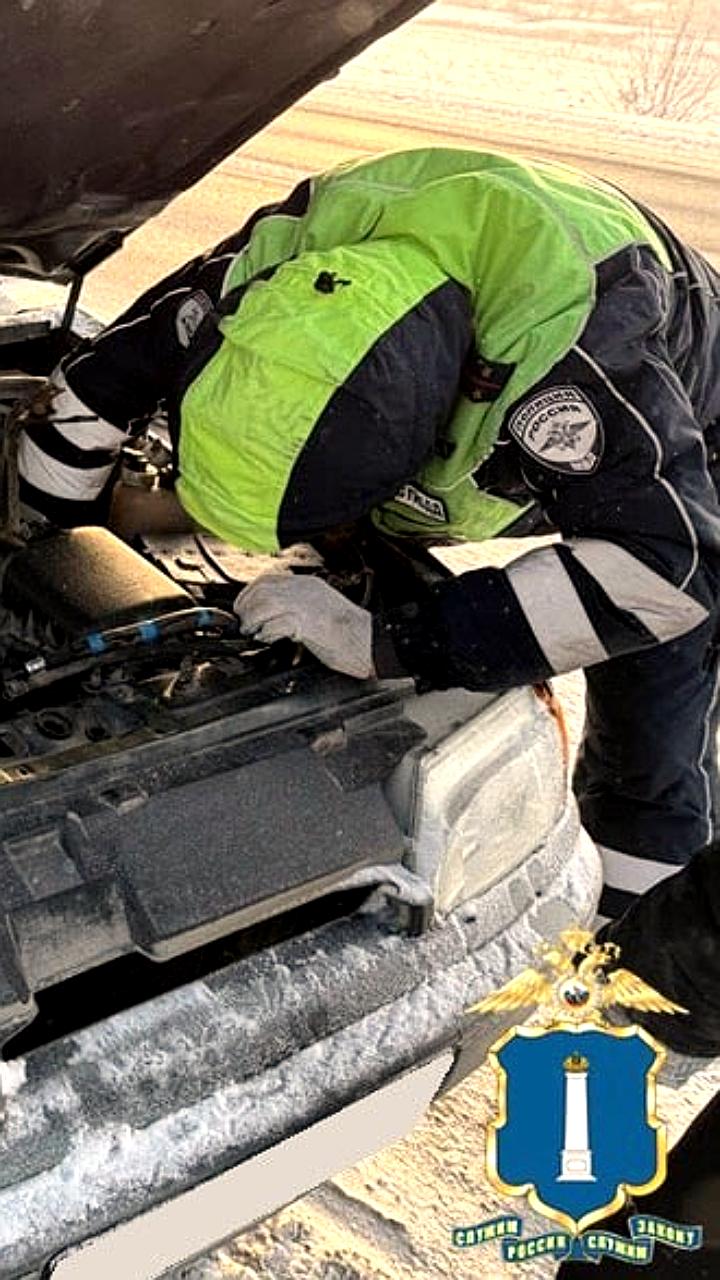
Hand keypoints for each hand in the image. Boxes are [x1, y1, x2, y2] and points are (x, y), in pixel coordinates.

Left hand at [234, 574, 374, 678]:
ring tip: (254, 633)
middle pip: (262, 591)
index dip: (248, 594)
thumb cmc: (351, 633)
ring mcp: (306, 605)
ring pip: (264, 605)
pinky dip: (266, 633)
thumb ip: (298, 607)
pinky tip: (266, 639)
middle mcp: (305, 590)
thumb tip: (272, 616)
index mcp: (308, 585)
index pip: (267, 580)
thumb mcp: (320, 610)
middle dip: (246, 608)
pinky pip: (276, 625)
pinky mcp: (308, 623)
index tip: (242, 609)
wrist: (372, 642)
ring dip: (253, 621)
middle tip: (244, 624)